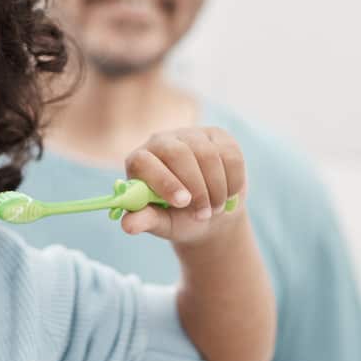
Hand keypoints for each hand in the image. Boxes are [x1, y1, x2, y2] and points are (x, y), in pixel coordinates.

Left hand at [121, 127, 245, 243]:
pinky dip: (233, 181)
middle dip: (196, 188)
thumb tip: (127, 226)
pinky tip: (228, 194)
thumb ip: (145, 220)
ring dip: (216, 188)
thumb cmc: (177, 217)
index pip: (144, 161)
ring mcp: (189, 135)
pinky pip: (231, 154)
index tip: (183, 203)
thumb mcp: (161, 222)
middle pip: (178, 153)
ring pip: (208, 154)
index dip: (164, 181)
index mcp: (139, 161)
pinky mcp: (217, 135)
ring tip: (214, 209)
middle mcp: (161, 142)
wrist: (210, 213)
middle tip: (203, 214)